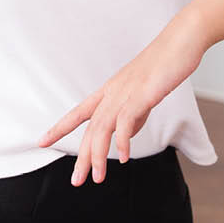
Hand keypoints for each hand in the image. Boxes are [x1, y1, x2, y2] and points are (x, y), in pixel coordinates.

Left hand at [40, 12, 207, 185]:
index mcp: (109, 91)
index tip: (42, 141)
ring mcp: (126, 92)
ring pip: (103, 127)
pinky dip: (123, 140)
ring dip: (99, 155)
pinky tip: (123, 156)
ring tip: (97, 177)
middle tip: (76, 181)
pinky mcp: (142, 93)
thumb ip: (133, 115)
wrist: (181, 41)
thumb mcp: (144, 96)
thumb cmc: (165, 66)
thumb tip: (126, 135)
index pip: (78, 112)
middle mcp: (112, 92)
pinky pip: (126, 120)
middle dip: (83, 157)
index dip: (59, 127)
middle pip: (90, 128)